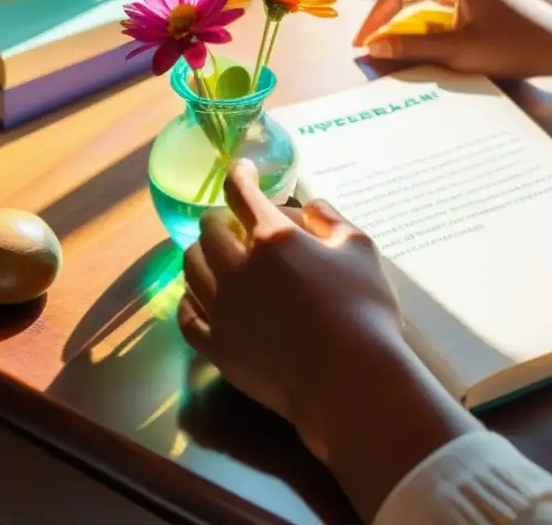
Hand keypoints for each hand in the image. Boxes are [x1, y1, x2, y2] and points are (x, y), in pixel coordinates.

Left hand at [178, 159, 405, 456]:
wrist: (350, 381)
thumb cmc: (364, 310)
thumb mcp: (361, 250)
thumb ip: (333, 219)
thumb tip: (311, 206)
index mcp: (273, 237)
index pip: (241, 192)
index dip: (240, 174)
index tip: (243, 170)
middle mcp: (238, 268)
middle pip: (208, 230)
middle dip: (221, 219)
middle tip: (235, 223)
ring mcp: (222, 310)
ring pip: (191, 268)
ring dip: (201, 254)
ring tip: (216, 257)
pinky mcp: (217, 347)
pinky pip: (187, 315)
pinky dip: (190, 298)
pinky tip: (199, 298)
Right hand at [354, 0, 551, 78]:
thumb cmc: (515, 48)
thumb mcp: (458, 51)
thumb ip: (411, 47)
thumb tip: (375, 46)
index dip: (375, 17)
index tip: (361, 43)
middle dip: (388, 19)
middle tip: (370, 46)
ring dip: (409, 23)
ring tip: (392, 47)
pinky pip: (444, 2)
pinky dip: (430, 22)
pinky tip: (422, 42)